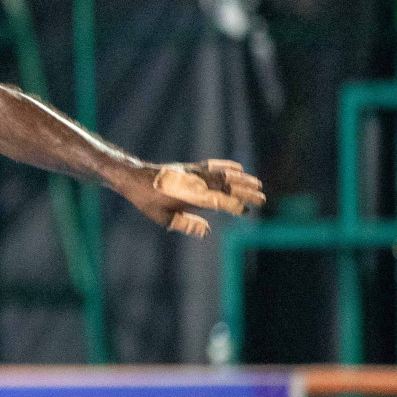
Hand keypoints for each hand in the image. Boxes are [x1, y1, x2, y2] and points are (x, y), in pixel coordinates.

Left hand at [119, 159, 265, 237]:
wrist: (134, 177)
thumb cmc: (147, 200)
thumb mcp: (162, 217)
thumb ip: (185, 224)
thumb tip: (206, 231)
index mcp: (190, 194)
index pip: (219, 201)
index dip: (235, 206)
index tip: (247, 212)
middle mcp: (195, 181)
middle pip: (227, 186)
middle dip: (246, 192)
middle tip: (262, 200)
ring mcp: (195, 172)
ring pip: (224, 174)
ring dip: (242, 180)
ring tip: (258, 185)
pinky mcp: (191, 167)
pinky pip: (213, 165)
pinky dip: (227, 166)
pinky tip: (239, 169)